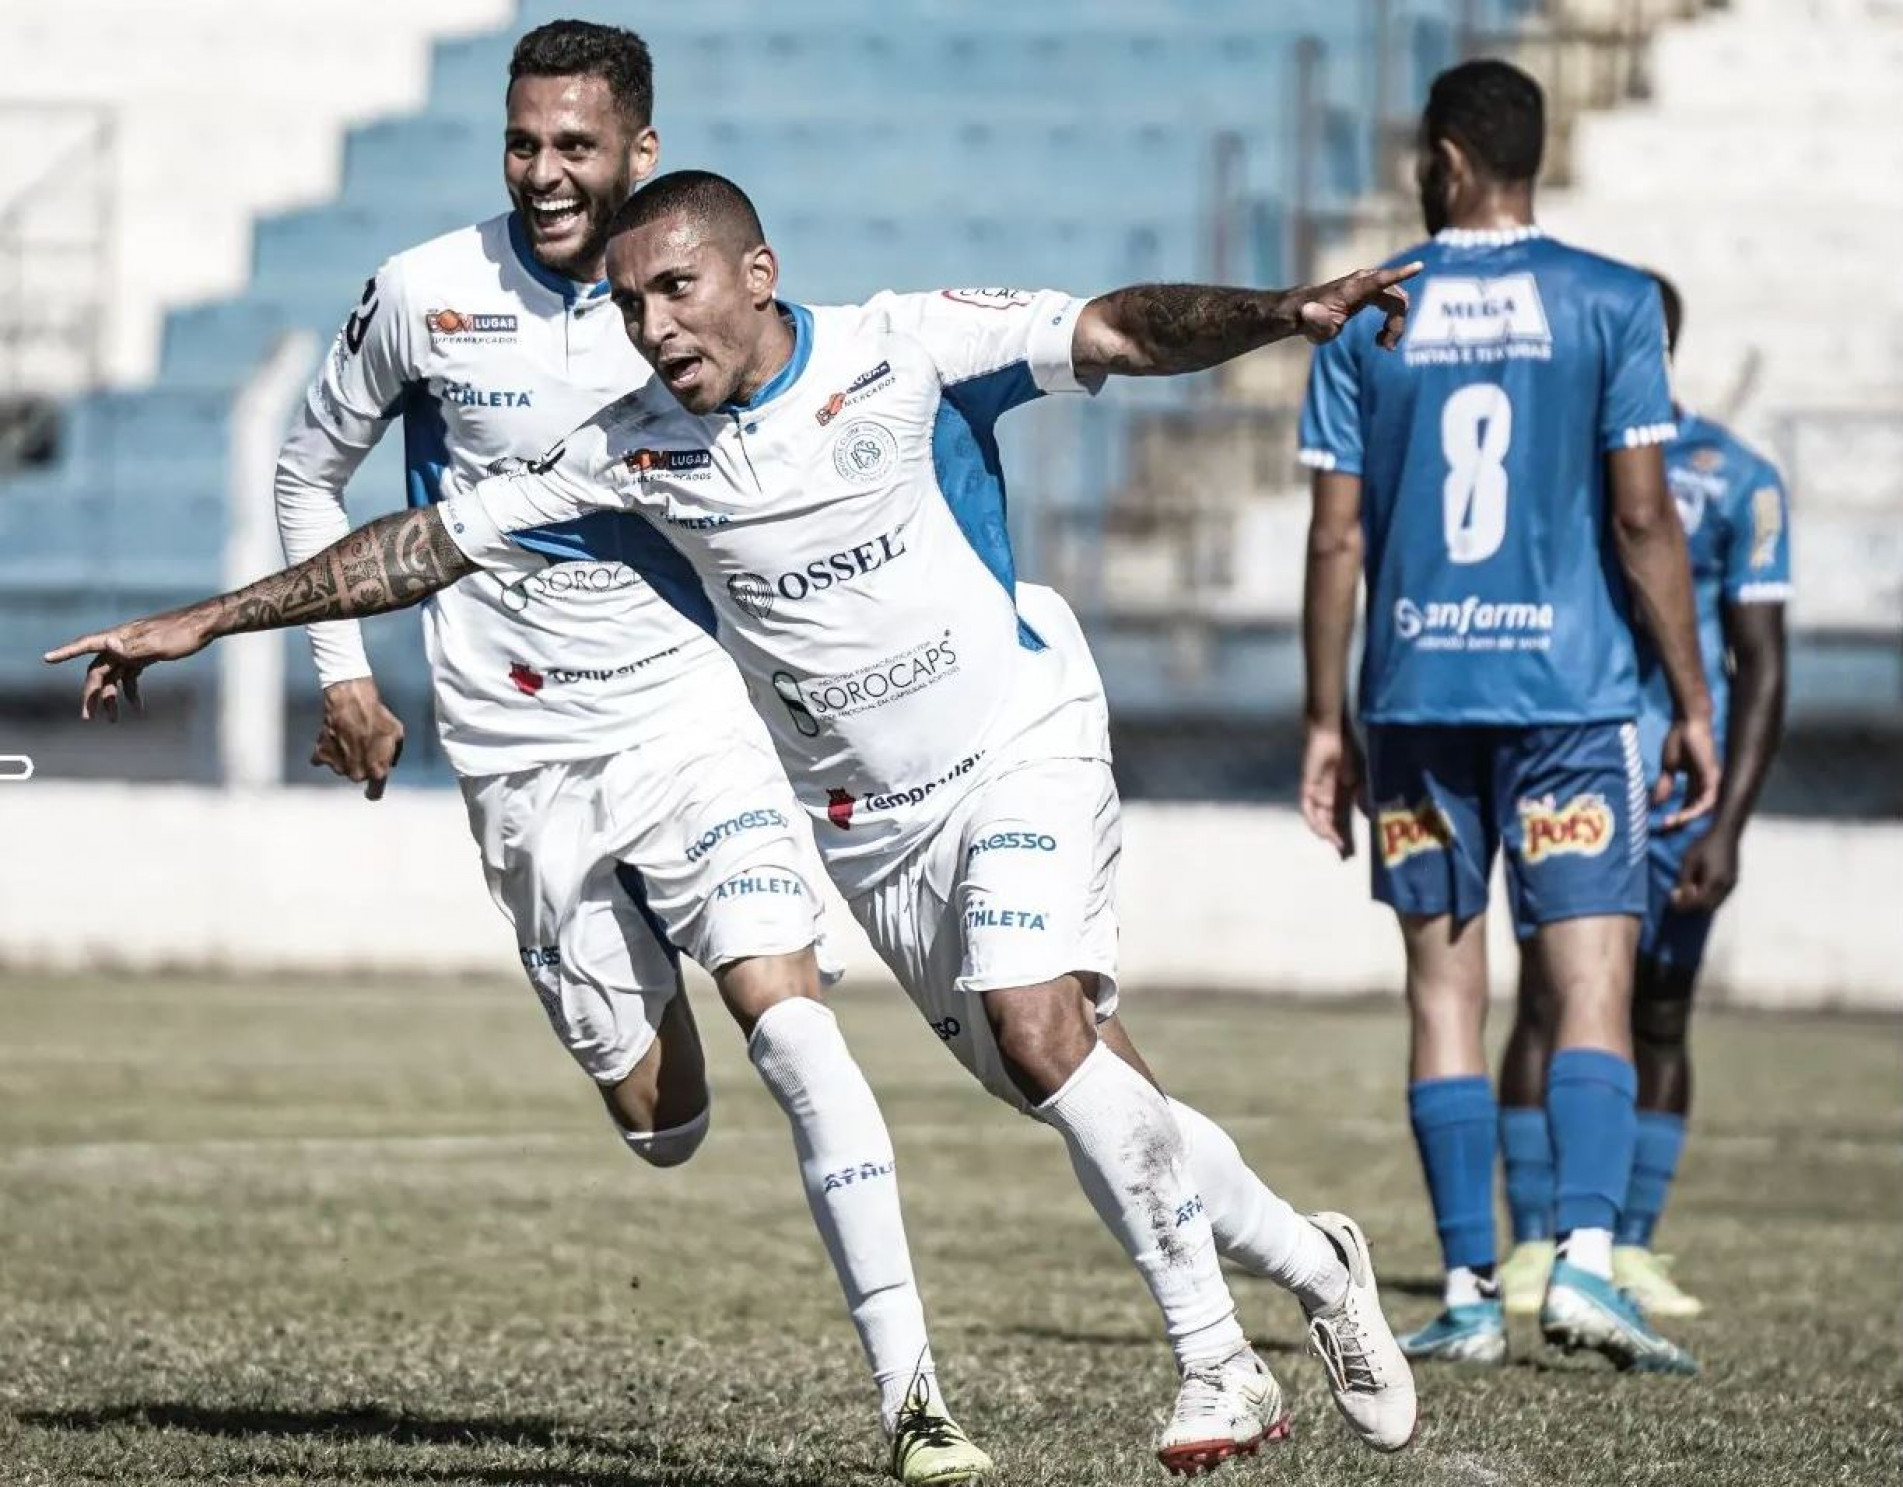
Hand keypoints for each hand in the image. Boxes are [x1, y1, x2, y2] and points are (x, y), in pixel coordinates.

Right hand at [43, 610, 211, 720]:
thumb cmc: (182, 633)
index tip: (47, 658)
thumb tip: (109, 645)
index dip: (66, 652)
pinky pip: (131, 677)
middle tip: (88, 717)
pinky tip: (138, 708)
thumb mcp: (158, 644)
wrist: (205, 626)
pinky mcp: (145, 657)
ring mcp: (133, 650)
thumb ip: (133, 647)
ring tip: (113, 721)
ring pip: (114, 677)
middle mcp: (122, 643)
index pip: (87, 644)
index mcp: (120, 636)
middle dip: (91, 694)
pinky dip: (131, 692)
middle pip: (98, 670)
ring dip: (111, 698)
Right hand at [313, 677, 405, 800]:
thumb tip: (390, 761)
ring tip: (351, 737)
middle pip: (359, 776)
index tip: (372, 790)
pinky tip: (335, 737)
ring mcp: (336, 766)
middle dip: (363, 765)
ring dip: (346, 757)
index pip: (374, 793)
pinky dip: (329, 751)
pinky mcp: (321, 755)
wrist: (350, 702)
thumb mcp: (397, 734)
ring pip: (343, 767)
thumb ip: (394, 754)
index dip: (374, 791)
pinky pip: (324, 759)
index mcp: (376, 771)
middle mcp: (355, 774)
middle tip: (364, 746)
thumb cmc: (377, 717)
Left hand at [1296, 261, 1422, 349]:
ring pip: (1398, 302)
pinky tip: (1381, 337)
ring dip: (1396, 325)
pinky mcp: (1374, 290)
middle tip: (1386, 347)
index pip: (1379, 280)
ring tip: (1382, 344)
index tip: (1419, 266)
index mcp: (1352, 289)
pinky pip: (1394, 302)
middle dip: (1397, 324)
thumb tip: (1309, 311)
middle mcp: (1364, 281)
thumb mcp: (1313, 326)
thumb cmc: (1311, 320)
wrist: (1308, 310)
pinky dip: (1393, 320)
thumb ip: (1315, 319)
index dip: (1399, 275)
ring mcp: (1370, 284)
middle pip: (1395, 299)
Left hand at [1300, 721, 1365, 859]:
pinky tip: (1323, 833)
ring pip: (1320, 820)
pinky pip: (1308, 809)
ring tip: (1339, 847)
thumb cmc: (1349, 750)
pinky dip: (1314, 822)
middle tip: (1347, 857)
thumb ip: (1365, 797)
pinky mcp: (1307, 787)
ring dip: (1328, 834)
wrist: (1333, 732)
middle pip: (1332, 824)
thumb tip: (1371, 817)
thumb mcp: (1362, 778)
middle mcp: (1328, 797)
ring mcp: (1317, 793)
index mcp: (1342, 795)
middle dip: (1340, 840)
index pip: (1345, 821)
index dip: (1350, 836)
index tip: (1356, 853)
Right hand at [1655, 714, 1720, 828]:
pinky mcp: (1713, 776)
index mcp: (1697, 781)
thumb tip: (1656, 802)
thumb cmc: (1680, 739)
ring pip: (1705, 808)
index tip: (1662, 823)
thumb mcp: (1669, 767)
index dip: (1677, 816)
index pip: (1690, 805)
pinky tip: (1683, 815)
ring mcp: (1712, 780)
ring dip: (1688, 818)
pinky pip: (1708, 800)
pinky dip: (1696, 810)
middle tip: (1666, 829)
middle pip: (1698, 810)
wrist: (1687, 722)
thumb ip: (1665, 785)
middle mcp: (1707, 783)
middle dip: (1682, 822)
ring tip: (1672, 823)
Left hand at [1671, 826, 1738, 912]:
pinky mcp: (1734, 881)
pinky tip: (1699, 888)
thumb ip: (1684, 880)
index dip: (1685, 905)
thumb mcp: (1689, 861)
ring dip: (1701, 902)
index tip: (1672, 902)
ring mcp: (1732, 884)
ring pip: (1716, 903)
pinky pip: (1721, 896)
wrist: (1726, 833)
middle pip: (1708, 907)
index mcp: (1715, 881)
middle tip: (1679, 898)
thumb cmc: (1705, 844)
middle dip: (1693, 906)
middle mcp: (1726, 886)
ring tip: (1688, 891)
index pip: (1699, 903)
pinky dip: (1709, 897)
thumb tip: (1678, 896)